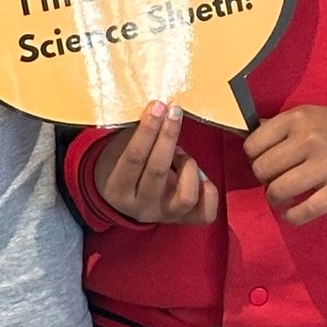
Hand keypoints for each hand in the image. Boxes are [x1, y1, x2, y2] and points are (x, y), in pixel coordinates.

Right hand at [93, 103, 219, 225]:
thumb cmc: (120, 163)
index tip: (157, 106)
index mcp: (118, 188)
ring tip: (182, 154)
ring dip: (188, 165)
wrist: (118, 198)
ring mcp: (164, 215)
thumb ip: (135, 132)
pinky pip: (205, 212)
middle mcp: (141, 207)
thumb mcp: (118, 148)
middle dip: (168, 136)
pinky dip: (208, 189)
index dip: (147, 130)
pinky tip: (199, 174)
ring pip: (186, 196)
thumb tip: (158, 108)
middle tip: (174, 112)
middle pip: (158, 171)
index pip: (134, 157)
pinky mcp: (183, 220)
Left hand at [243, 105, 326, 225]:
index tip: (268, 163)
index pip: (253, 144)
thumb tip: (249, 139)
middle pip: (261, 169)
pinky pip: (304, 210)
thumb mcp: (316, 117)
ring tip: (284, 199)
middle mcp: (309, 137)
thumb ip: (285, 128)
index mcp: (299, 117)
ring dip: (276, 200)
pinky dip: (293, 217)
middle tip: (278, 181)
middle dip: (265, 180)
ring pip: (277, 190)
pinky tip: (295, 214)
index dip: (256, 158)